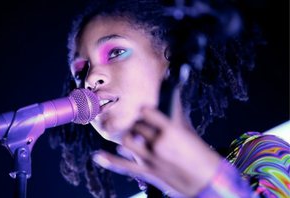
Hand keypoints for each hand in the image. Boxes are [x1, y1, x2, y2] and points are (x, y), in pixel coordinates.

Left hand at [92, 87, 221, 196]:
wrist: (207, 181)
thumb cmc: (200, 153)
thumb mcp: (188, 130)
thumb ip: (176, 110)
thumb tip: (173, 85)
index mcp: (171, 130)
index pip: (147, 112)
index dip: (144, 110)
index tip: (143, 108)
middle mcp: (159, 143)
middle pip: (136, 126)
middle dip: (136, 125)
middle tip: (138, 124)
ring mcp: (151, 159)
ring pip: (126, 142)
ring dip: (127, 137)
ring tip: (130, 136)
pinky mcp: (147, 172)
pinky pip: (124, 165)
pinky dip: (109, 160)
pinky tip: (97, 155)